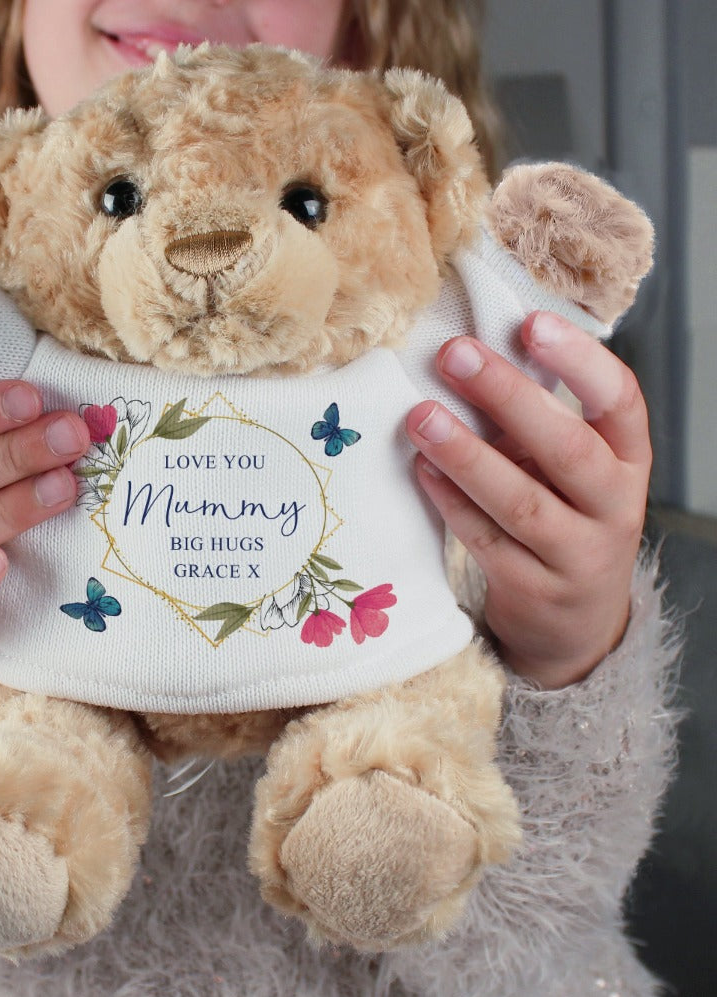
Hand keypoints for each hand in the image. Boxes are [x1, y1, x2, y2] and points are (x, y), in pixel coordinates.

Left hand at [404, 311, 650, 687]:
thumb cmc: (565, 519)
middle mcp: (614, 507)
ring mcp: (576, 554)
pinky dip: (451, 503)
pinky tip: (421, 469)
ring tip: (421, 416)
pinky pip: (486, 540)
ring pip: (521, 502)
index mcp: (628, 461)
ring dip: (466, 455)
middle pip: (567, 448)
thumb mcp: (570, 471)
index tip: (531, 322)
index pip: (620, 402)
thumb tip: (470, 361)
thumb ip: (536, 423)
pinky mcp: (533, 588)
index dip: (579, 360)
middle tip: (456, 355)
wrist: (576, 622)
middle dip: (508, 397)